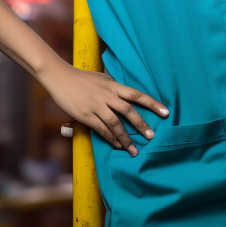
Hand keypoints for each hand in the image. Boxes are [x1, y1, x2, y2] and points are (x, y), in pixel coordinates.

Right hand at [41, 61, 167, 154]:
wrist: (59, 77)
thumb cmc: (81, 78)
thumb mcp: (102, 78)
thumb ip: (114, 86)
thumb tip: (125, 94)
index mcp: (113, 86)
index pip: (137, 95)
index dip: (152, 103)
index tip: (166, 112)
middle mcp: (107, 95)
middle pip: (129, 111)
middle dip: (141, 124)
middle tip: (152, 136)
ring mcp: (96, 106)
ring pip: (115, 124)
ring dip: (126, 138)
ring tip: (135, 150)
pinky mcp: (85, 115)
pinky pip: (101, 129)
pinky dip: (111, 138)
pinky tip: (118, 145)